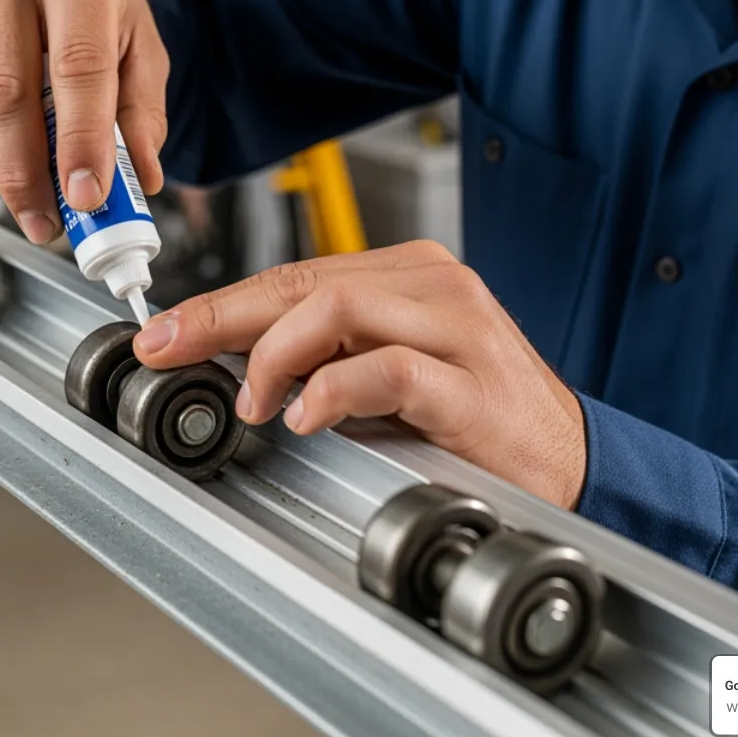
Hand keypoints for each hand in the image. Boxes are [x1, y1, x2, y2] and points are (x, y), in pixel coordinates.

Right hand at [0, 0, 169, 243]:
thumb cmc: (93, 3)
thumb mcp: (140, 47)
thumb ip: (142, 115)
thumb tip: (140, 180)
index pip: (76, 66)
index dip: (79, 140)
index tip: (85, 197)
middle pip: (4, 97)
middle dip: (27, 176)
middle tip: (50, 223)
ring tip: (32, 195)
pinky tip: (1, 146)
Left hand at [132, 241, 587, 508]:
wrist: (572, 463)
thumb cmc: (479, 420)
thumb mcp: (390, 375)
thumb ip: (327, 356)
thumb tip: (235, 363)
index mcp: (409, 275)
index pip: (296, 273)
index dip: (220, 303)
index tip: (165, 332)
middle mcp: (433, 286)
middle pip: (304, 281)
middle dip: (220, 317)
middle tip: (169, 349)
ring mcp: (459, 327)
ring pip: (338, 306)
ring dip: (274, 355)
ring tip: (255, 403)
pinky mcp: (475, 384)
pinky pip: (390, 367)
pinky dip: (334, 389)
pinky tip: (308, 417)